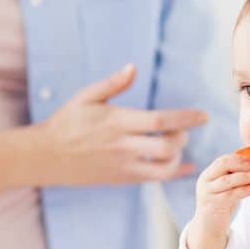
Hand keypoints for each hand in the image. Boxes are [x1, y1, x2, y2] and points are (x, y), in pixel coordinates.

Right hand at [33, 64, 207, 185]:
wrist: (46, 156)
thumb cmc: (66, 122)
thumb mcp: (86, 98)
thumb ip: (113, 84)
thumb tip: (133, 68)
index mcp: (117, 121)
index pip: (160, 121)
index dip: (185, 118)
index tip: (203, 115)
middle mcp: (122, 145)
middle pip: (166, 146)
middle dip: (182, 138)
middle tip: (182, 131)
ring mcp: (122, 165)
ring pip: (163, 169)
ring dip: (177, 158)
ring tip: (176, 147)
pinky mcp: (121, 178)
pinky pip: (154, 180)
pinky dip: (173, 173)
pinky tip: (184, 166)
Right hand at [184, 153, 249, 248]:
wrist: (208, 228)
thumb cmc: (221, 207)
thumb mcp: (226, 189)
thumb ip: (235, 178)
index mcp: (208, 174)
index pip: (223, 159)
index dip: (240, 158)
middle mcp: (205, 181)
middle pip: (224, 165)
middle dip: (243, 164)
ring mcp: (207, 193)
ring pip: (229, 180)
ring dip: (247, 176)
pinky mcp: (213, 205)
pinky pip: (231, 194)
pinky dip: (246, 190)